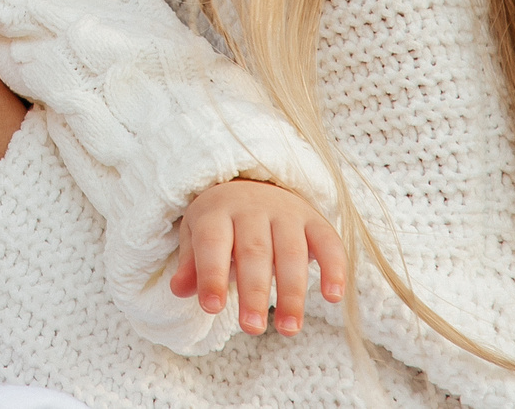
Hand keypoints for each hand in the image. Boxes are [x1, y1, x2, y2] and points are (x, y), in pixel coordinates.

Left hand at [169, 178, 348, 335]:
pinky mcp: (314, 220)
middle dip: (254, 291)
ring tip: (288, 329)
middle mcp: (252, 208)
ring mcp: (286, 212)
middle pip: (254, 251)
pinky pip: (328, 242)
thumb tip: (179, 289)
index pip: (213, 242)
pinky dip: (334, 268)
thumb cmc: (221, 223)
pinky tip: (333, 297)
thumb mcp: (197, 236)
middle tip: (251, 328)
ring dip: (292, 293)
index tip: (212, 308)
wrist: (253, 184)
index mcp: (218, 212)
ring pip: (291, 252)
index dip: (212, 274)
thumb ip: (192, 264)